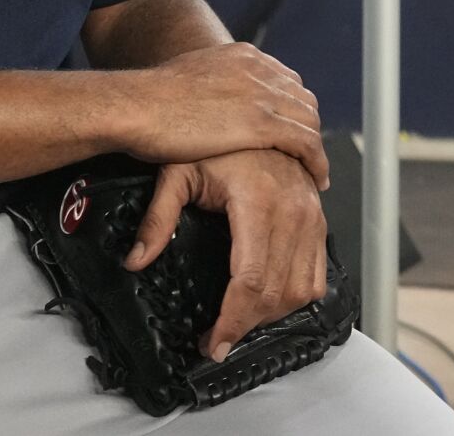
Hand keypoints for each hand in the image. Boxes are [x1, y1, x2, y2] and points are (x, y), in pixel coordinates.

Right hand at [116, 43, 327, 188]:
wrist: (136, 106)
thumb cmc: (148, 99)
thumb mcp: (186, 76)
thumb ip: (208, 84)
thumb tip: (208, 99)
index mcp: (240, 56)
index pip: (285, 79)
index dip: (292, 107)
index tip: (290, 127)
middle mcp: (257, 69)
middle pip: (303, 99)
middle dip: (308, 126)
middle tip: (305, 153)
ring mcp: (261, 94)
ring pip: (310, 121)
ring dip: (316, 148)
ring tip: (314, 171)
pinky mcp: (262, 124)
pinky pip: (307, 144)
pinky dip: (317, 162)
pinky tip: (316, 178)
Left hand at [125, 151, 328, 360]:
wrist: (250, 110)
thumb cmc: (211, 139)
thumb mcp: (176, 171)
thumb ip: (157, 219)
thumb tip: (135, 261)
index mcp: (258, 200)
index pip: (250, 280)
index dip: (231, 320)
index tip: (213, 343)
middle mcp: (292, 210)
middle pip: (276, 292)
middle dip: (246, 325)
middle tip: (218, 339)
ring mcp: (311, 215)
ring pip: (302, 289)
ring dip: (272, 316)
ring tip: (239, 322)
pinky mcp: (318, 218)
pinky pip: (318, 273)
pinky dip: (296, 296)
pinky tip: (268, 301)